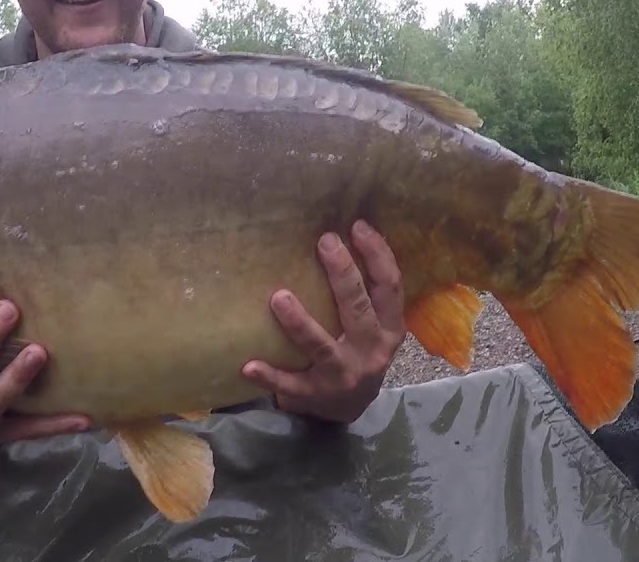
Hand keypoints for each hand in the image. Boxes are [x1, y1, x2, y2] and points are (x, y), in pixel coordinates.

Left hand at [242, 220, 405, 423]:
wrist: (348, 411)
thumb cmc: (357, 353)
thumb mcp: (375, 327)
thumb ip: (364, 294)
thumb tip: (339, 236)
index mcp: (389, 329)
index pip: (390, 287)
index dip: (378, 255)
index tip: (358, 226)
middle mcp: (370, 351)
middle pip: (358, 309)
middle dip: (343, 274)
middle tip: (325, 242)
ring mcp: (342, 375)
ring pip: (322, 347)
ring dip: (300, 323)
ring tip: (278, 297)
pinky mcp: (314, 395)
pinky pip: (290, 385)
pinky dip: (270, 376)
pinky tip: (248, 366)